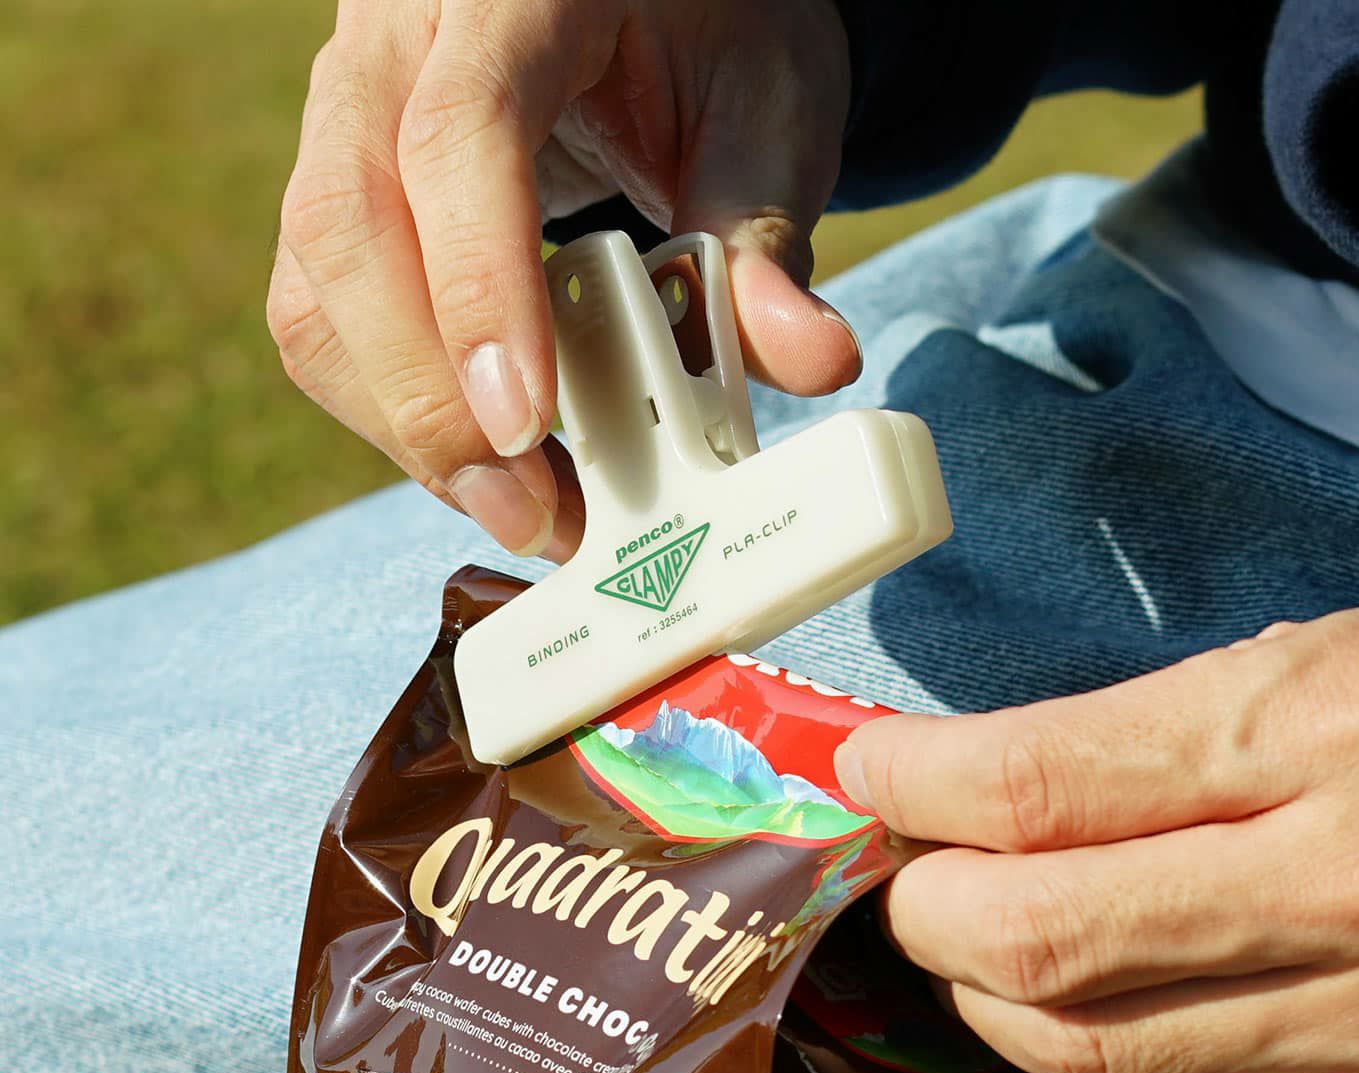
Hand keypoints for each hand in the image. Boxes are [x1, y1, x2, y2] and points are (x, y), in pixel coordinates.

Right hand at [267, 0, 858, 557]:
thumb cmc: (713, 36)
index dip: (478, 292)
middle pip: (350, 224)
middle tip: (527, 512)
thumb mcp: (767, 113)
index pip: (460, 136)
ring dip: (406, 423)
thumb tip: (814, 359)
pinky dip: (395, 408)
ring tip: (521, 506)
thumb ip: (766, 239)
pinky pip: (323, 314)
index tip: (525, 424)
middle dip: (430, 399)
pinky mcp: (339, 187)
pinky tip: (483, 459)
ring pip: (318, 284)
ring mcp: (350, 110)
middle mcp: (398, 38)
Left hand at [836, 603, 1358, 1072]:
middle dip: (925, 908)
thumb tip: (979, 791)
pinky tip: (1071, 1024)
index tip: (868, 770)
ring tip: (973, 945)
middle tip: (909, 871)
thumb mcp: (1336, 655)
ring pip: (1092, 1056)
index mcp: (1341, 719)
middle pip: (1042, 937)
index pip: (1041, 780)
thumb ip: (1151, 727)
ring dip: (986, 999)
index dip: (913, 783)